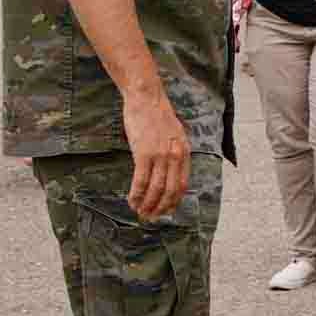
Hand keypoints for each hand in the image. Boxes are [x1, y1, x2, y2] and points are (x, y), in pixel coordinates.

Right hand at [122, 91, 190, 219]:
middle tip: (151, 217)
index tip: (166, 211)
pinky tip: (132, 201)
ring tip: (140, 212)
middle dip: (160, 208)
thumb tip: (168, 172)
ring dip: (147, 204)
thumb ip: (174, 153)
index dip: (174, 201)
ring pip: (155, 189)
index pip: (182, 184)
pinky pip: (141, 181)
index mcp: (184, 152)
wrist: (146, 97)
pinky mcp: (144, 153)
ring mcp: (160, 155)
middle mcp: (175, 156)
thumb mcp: (174, 134)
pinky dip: (136, 194)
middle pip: (170, 191)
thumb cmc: (157, 115)